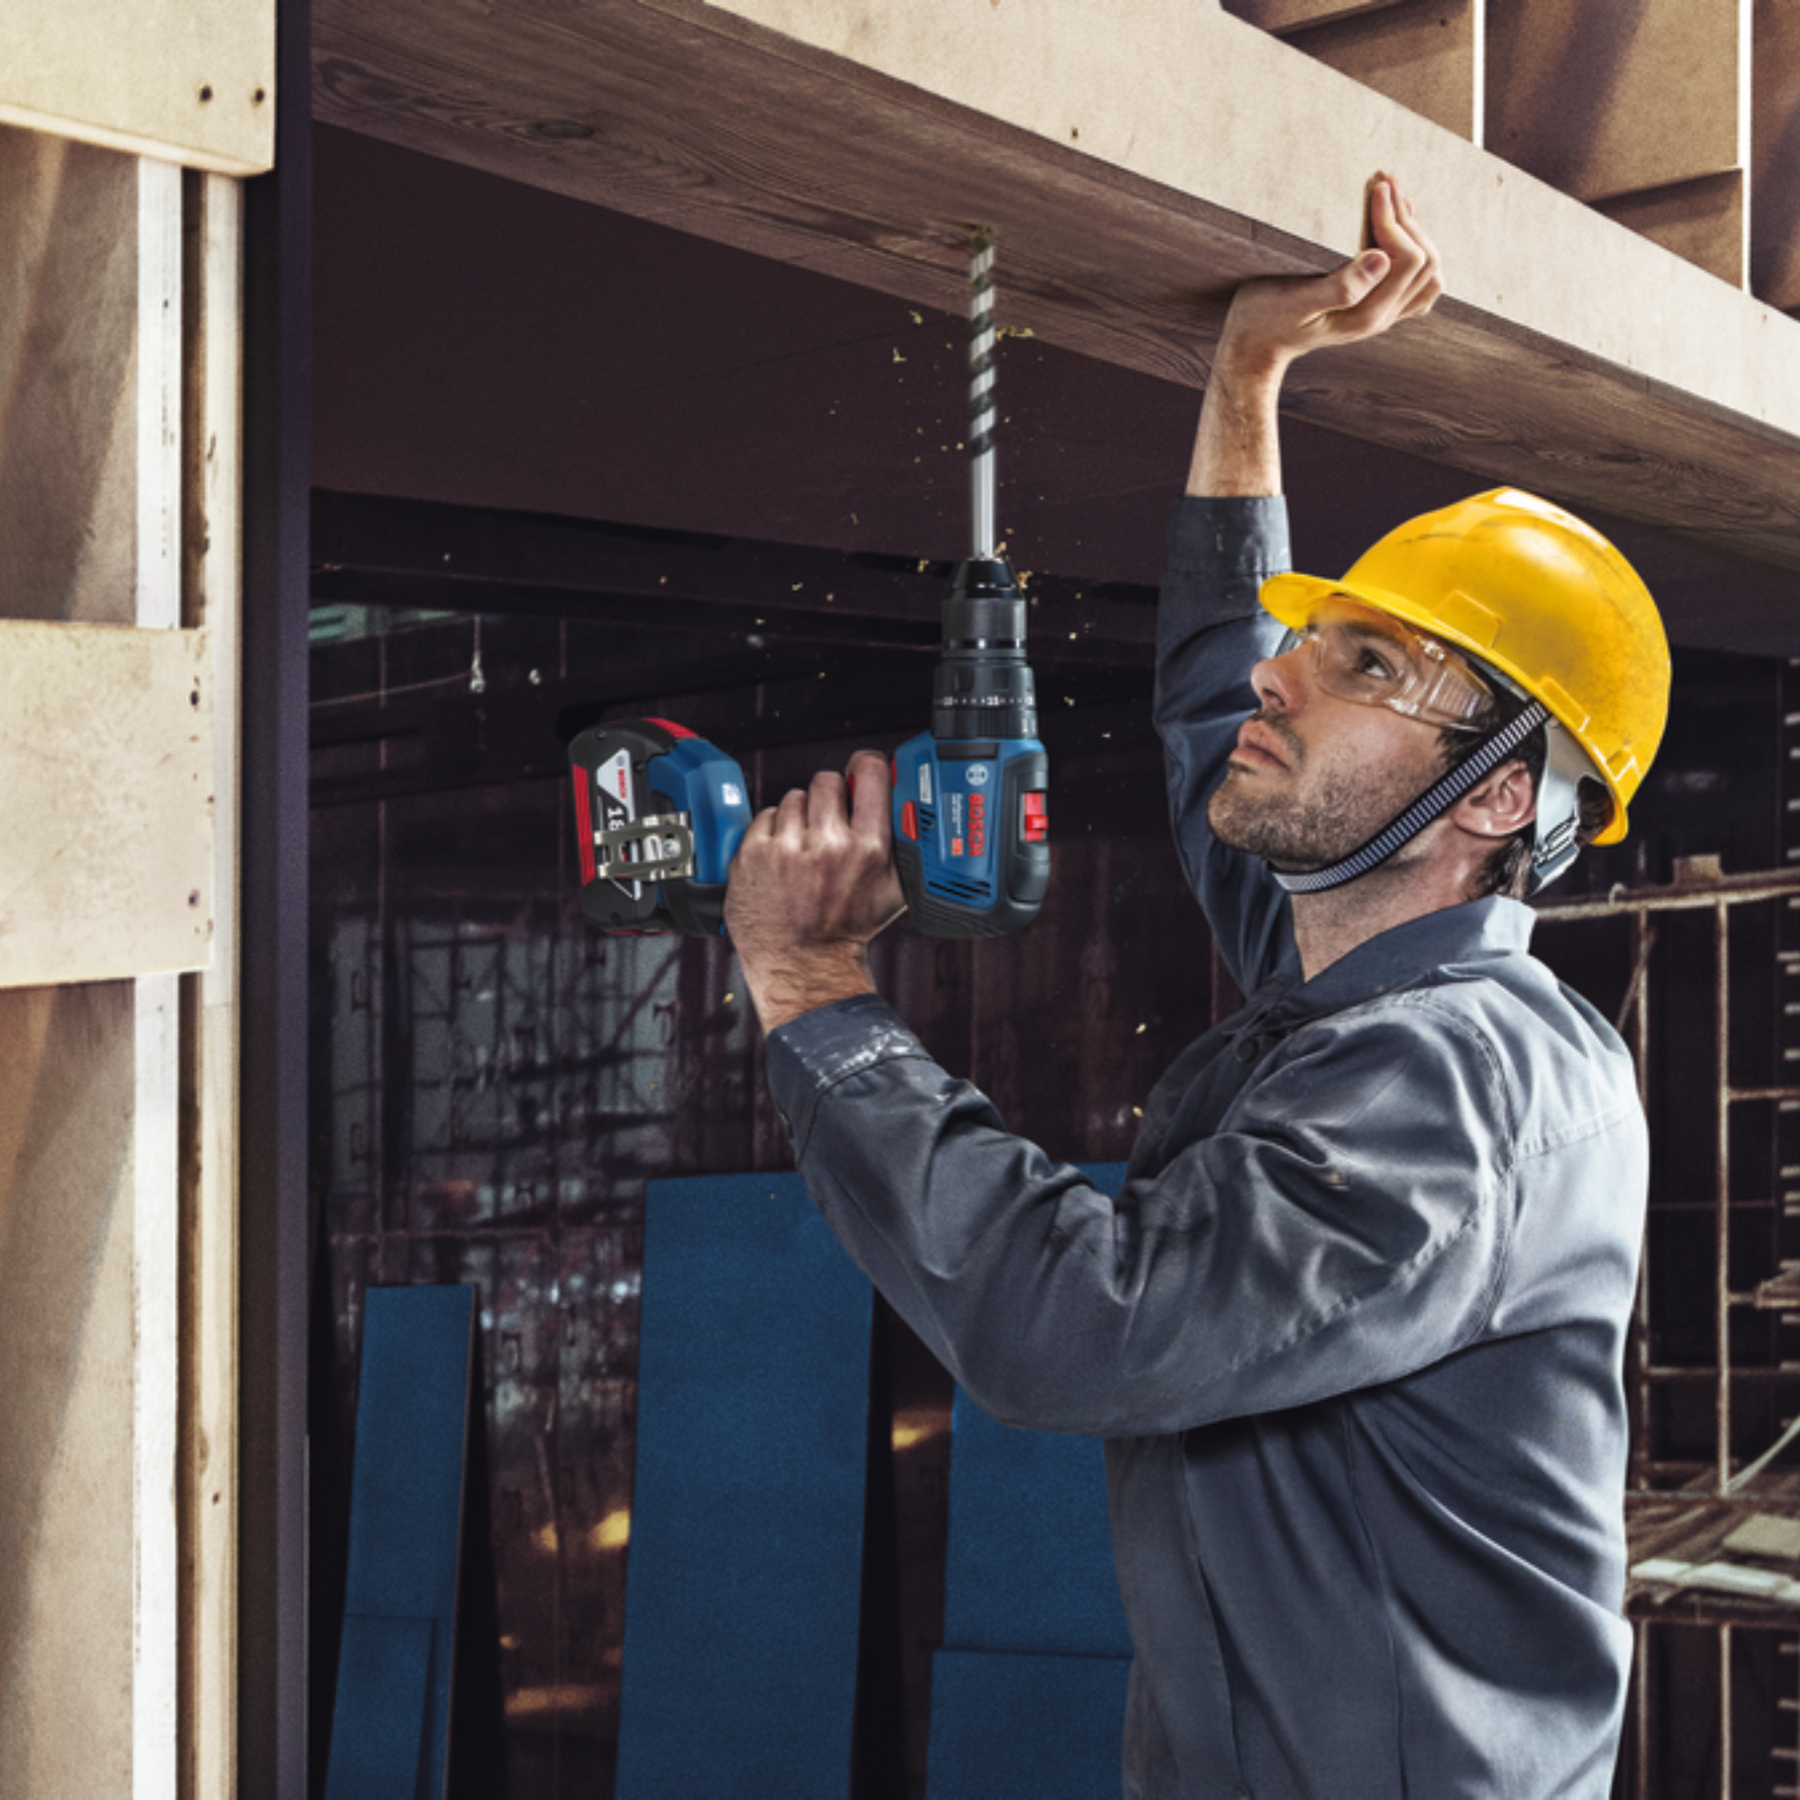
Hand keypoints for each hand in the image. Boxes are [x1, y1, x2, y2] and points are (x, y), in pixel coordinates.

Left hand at [726, 748, 907, 1032]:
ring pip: (794, 797)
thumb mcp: (894, 890)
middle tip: (830, 824)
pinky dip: (773, 831)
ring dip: (800, 816)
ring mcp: (787, 848)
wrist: (802, 963)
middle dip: (830, 798)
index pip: (869, 771)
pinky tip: (783, 856)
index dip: (865, 766)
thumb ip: (906, 844)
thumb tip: (909, 800)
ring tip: (805, 848)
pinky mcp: (754, 854)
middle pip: (828, 780)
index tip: (861, 771)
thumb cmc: (846, 929)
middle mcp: (827, 845)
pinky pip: (766, 815)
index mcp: (867, 848)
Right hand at [1187, 174, 1441, 495]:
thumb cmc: (1265, 319)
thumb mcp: (1294, 300)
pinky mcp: (1375, 308)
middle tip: (1386, 182)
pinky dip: (1416, 251)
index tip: (1376, 188)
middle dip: (1408, 218)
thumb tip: (1381, 259)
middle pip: (1424, 262)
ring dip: (1416, 230)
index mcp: (1365, 315)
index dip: (1395, 219)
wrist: (1255, 345)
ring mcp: (1381, 315)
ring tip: (1394, 197)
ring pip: (1427, 271)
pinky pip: (1416, 283)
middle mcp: (1381, 318)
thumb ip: (1340, 286)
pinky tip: (1398, 231)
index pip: (1407, 259)